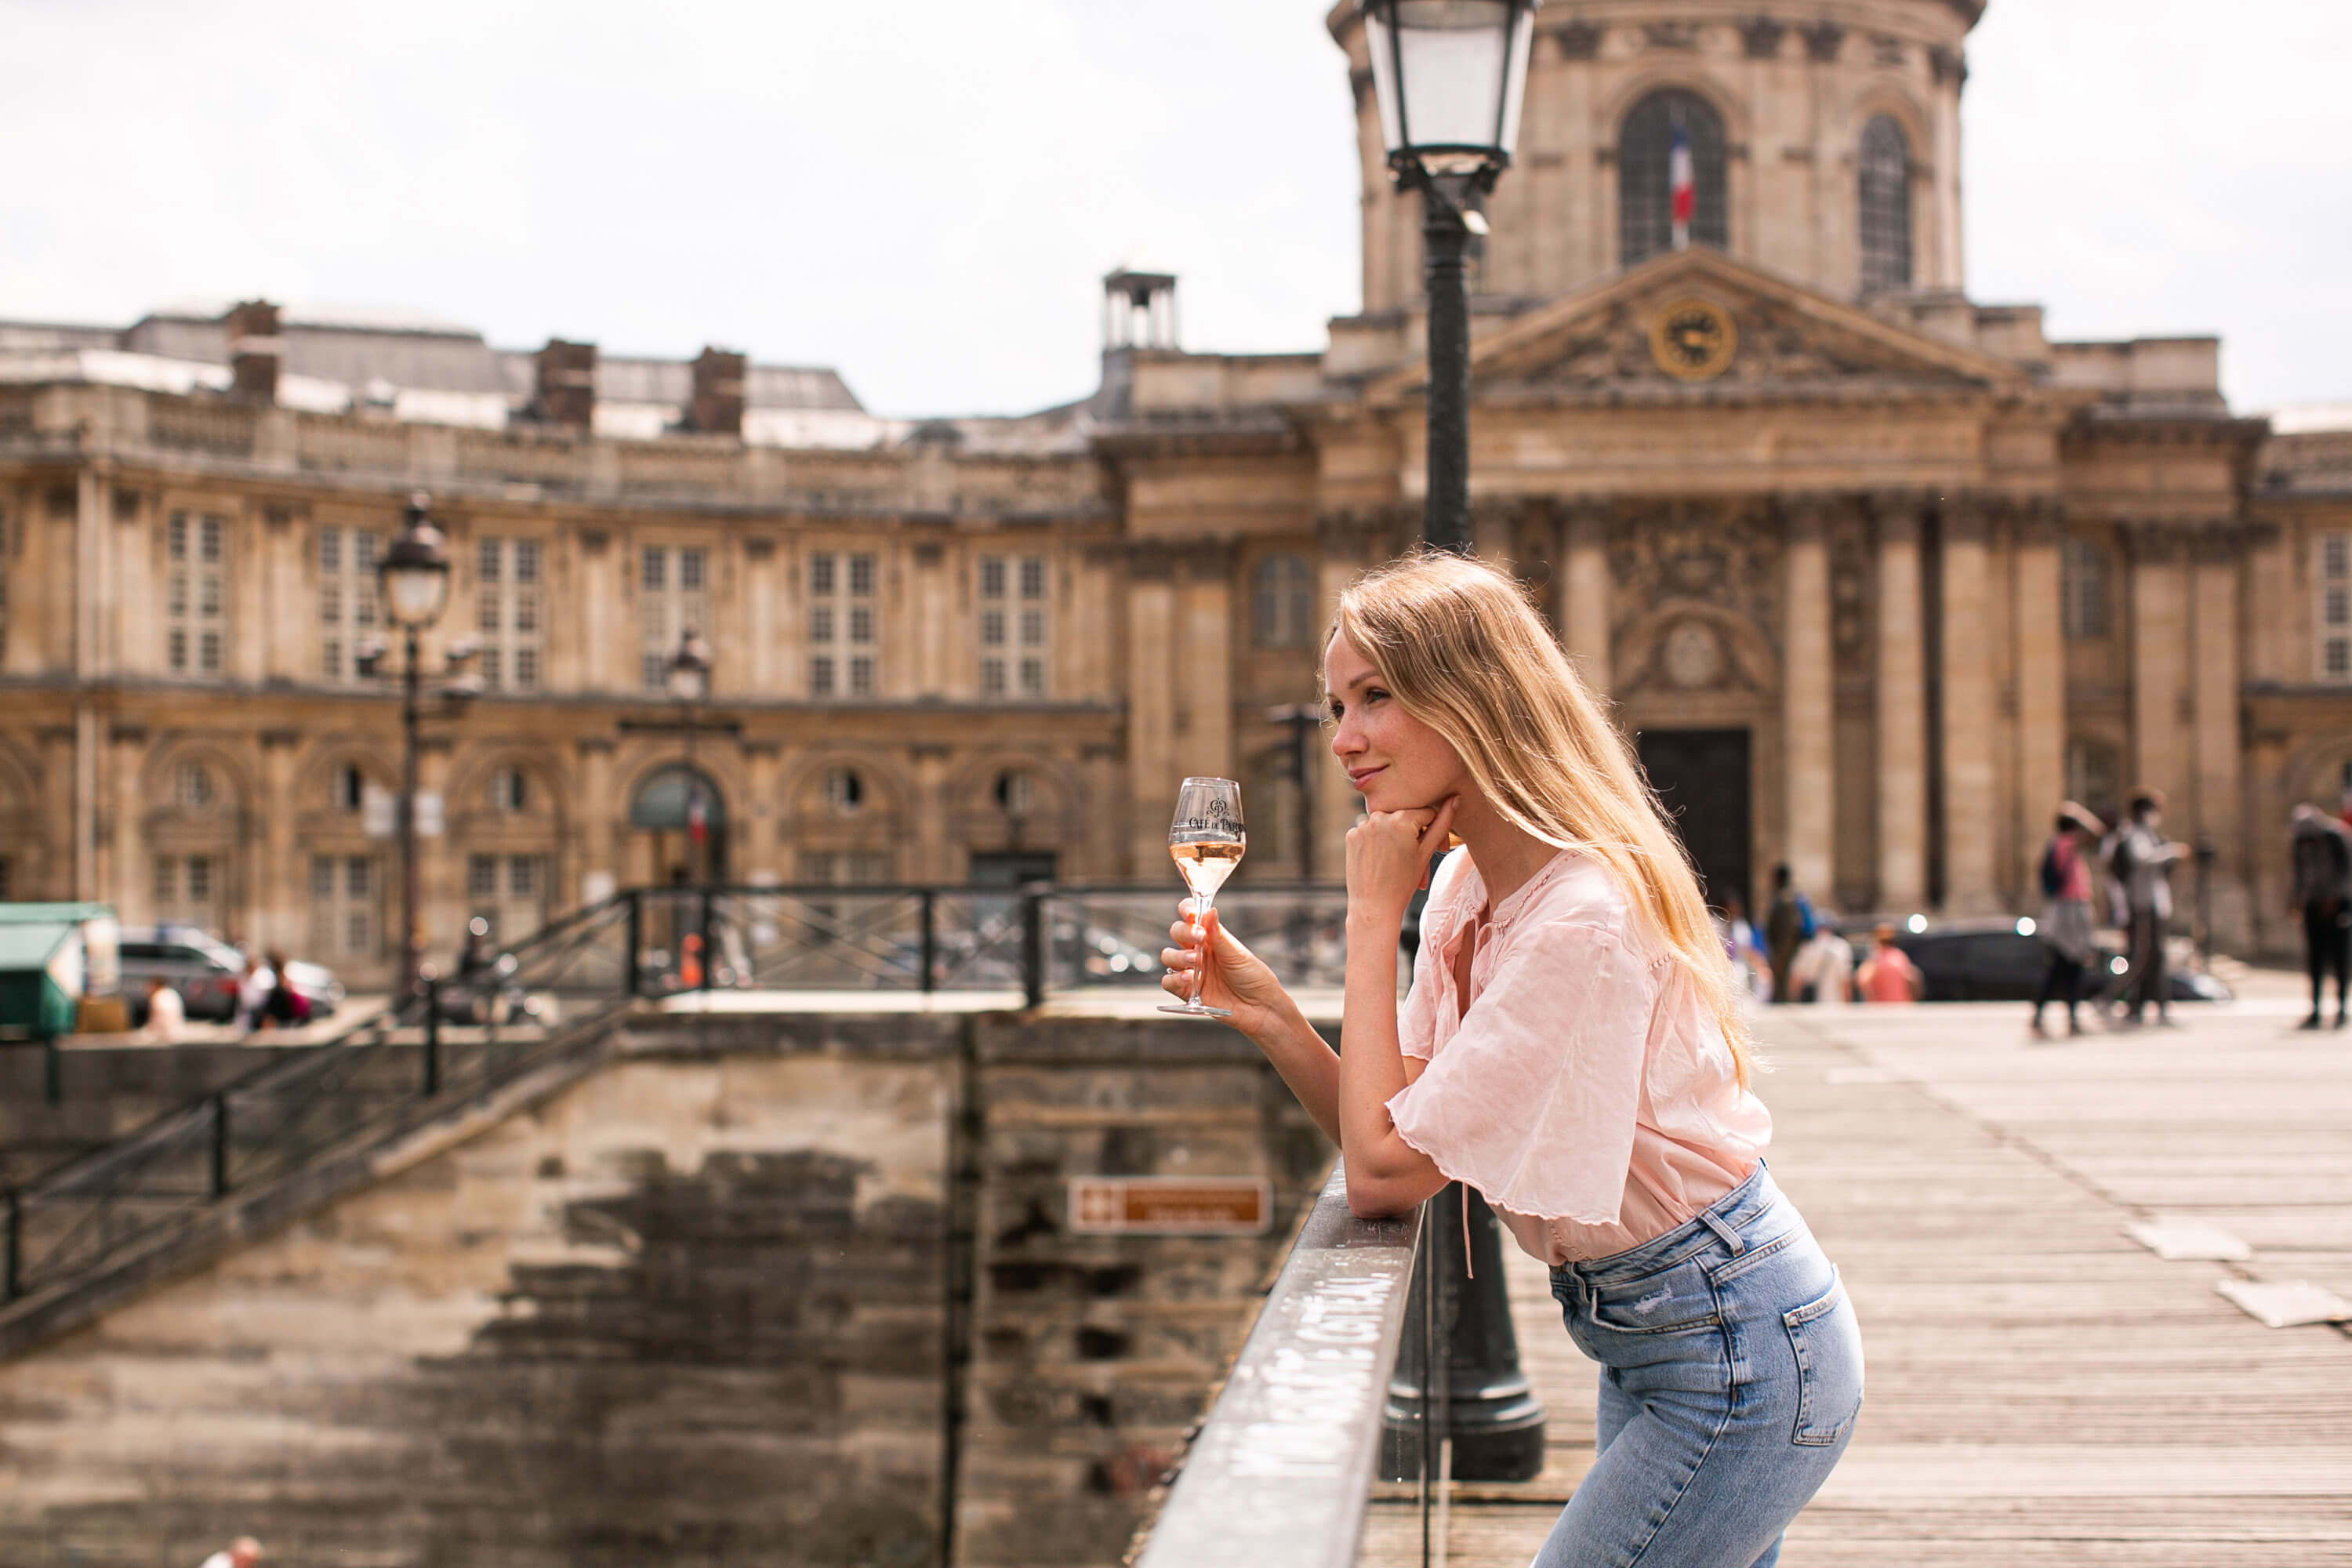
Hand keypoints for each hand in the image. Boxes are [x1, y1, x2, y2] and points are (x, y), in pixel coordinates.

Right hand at [1161, 903, 1287, 1030]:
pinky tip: (1188, 979)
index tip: (1192, 913)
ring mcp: (1191, 971)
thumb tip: (1209, 910)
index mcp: (1211, 937)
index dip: (1187, 910)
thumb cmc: (1253, 977)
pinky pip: (1168, 982)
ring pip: (1169, 956)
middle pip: (1177, 932)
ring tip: (1195, 961)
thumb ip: (1219, 935)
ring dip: (1178, 955)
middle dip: (1184, 932)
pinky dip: (1174, 979)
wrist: (1259, 1007)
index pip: (1191, 916)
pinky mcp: (1187, 992)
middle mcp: (1198, 951)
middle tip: (1199, 938)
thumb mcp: (1237, 954)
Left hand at [1345, 797, 1457, 925]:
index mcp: (1402, 818)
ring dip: (1394, 835)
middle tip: (1415, 857)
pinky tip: (1381, 859)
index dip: (1432, 830)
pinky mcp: (1351, 834)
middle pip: (1405, 817)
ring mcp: (1362, 825)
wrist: (1374, 907)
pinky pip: (1370, 830)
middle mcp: (1379, 816)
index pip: (1426, 812)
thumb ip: (1442, 823)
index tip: (1433, 849)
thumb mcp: (1426, 852)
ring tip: (1397, 860)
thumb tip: (1455, 798)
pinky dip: (1377, 841)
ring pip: (1387, 823)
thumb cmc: (1403, 883)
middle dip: (1413, 833)